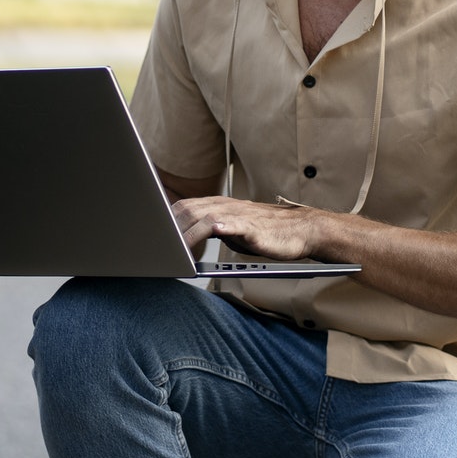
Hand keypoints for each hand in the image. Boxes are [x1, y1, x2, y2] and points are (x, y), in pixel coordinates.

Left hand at [171, 196, 324, 260]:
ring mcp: (237, 214)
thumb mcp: (232, 231)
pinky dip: (211, 230)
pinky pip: (226, 224)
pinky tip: (203, 239)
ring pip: (201, 216)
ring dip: (185, 234)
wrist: (301, 230)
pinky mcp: (250, 226)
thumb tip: (186, 243)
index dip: (166, 221)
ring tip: (175, 252)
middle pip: (186, 210)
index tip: (155, 238)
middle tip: (161, 250)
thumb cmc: (267, 232)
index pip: (183, 206)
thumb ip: (210, 231)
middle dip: (170, 230)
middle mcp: (225, 206)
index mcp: (218, 206)